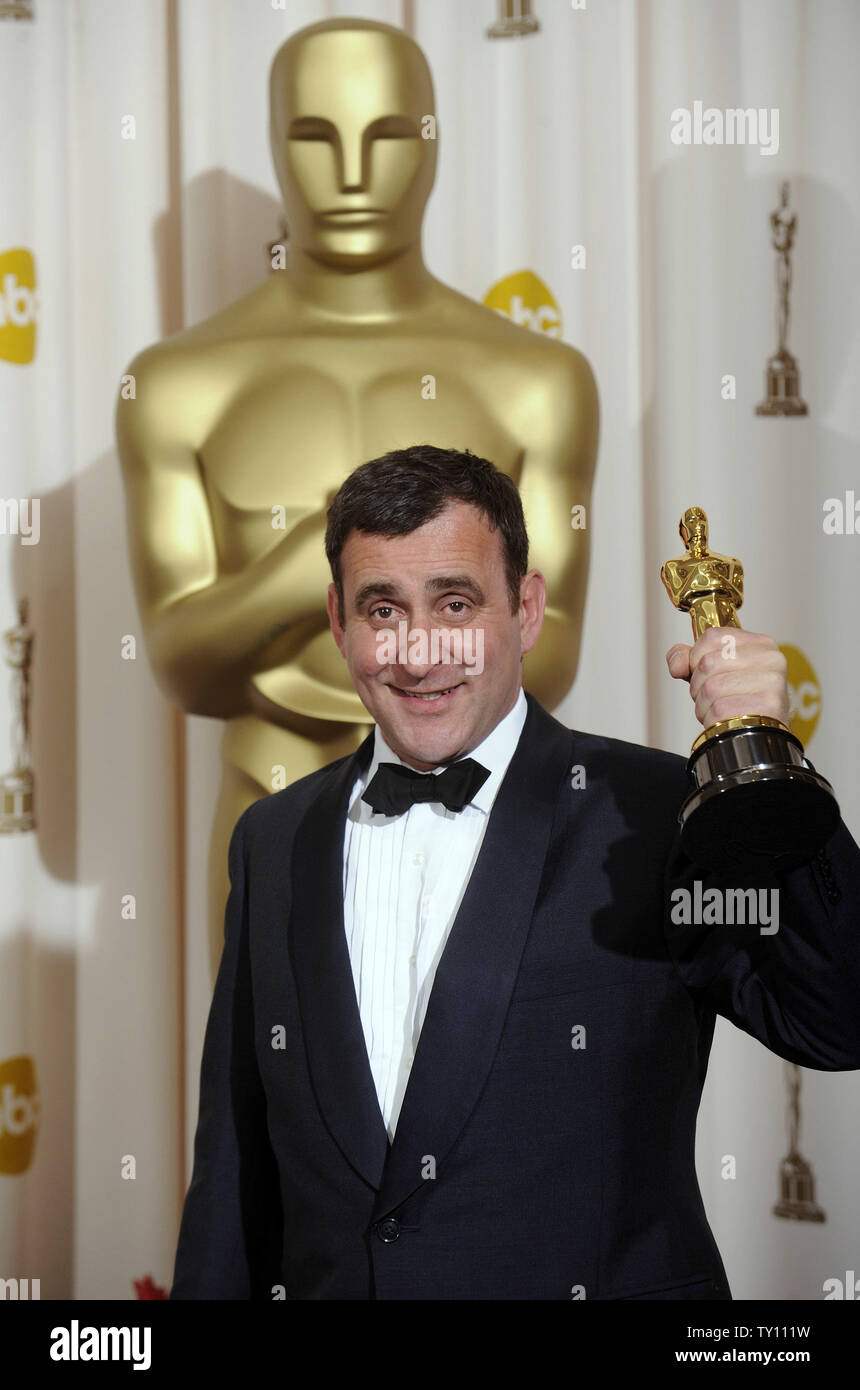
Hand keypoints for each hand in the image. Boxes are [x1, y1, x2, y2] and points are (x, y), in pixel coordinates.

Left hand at [666, 628, 789, 729]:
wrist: (763, 734)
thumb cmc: (741, 701)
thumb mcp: (716, 672)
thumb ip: (690, 660)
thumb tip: (677, 663)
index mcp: (760, 643)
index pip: (712, 636)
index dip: (696, 658)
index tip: (706, 673)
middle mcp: (770, 658)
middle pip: (708, 664)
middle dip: (699, 686)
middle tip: (715, 697)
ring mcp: (771, 681)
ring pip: (711, 688)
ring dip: (705, 705)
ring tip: (721, 710)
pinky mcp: (767, 705)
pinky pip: (720, 710)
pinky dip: (713, 720)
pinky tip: (727, 721)